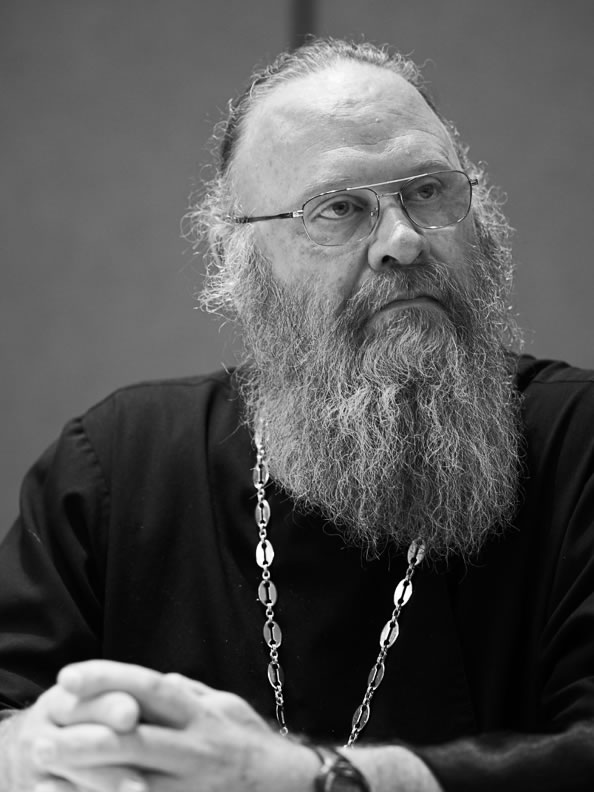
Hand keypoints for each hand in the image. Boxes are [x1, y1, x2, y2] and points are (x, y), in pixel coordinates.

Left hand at [31, 660, 317, 791]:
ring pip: (129, 781)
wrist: (283, 785)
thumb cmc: (248, 740)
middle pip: (133, 739)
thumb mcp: (224, 703)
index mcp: (200, 713)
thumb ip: (188, 692)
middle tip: (44, 730)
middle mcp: (193, 748)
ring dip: (85, 776)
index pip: (150, 688)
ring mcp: (188, 786)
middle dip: (84, 734)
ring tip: (46, 768)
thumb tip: (158, 680)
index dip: (108, 679)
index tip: (68, 676)